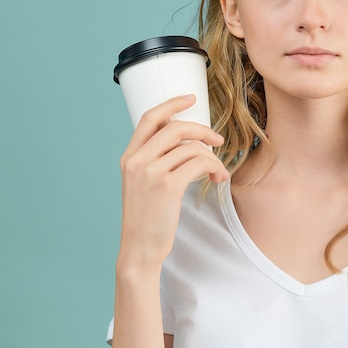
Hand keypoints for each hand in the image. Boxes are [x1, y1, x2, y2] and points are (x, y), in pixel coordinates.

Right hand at [117, 95, 228, 271]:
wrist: (140, 249)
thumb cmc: (147, 217)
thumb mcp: (142, 183)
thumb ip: (156, 159)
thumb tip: (188, 141)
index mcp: (129, 157)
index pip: (149, 118)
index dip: (171, 104)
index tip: (191, 98)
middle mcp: (136, 161)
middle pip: (176, 128)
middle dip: (202, 130)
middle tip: (218, 139)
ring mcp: (150, 172)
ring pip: (192, 148)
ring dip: (213, 158)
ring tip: (218, 172)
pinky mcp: (167, 186)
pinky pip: (199, 163)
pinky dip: (214, 168)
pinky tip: (218, 179)